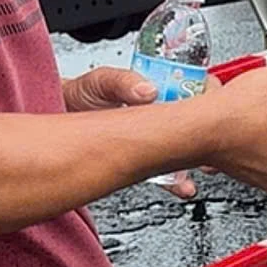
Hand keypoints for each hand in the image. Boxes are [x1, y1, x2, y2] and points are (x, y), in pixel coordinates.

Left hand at [61, 64, 198, 199]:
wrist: (55, 115)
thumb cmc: (80, 93)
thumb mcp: (102, 81)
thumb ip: (124, 82)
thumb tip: (148, 91)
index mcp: (158, 91)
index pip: (193, 95)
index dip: (207, 105)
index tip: (211, 113)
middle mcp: (160, 116)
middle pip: (193, 129)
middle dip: (206, 141)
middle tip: (211, 150)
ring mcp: (152, 142)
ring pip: (182, 154)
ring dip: (194, 164)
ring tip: (199, 173)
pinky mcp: (142, 163)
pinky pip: (164, 172)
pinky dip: (175, 181)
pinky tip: (182, 186)